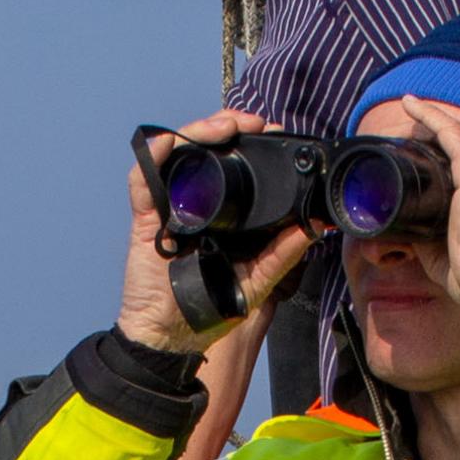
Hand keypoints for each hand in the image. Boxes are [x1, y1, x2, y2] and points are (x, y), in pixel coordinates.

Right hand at [116, 110, 314, 354]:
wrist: (170, 336)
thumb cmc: (209, 311)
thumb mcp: (257, 282)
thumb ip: (284, 254)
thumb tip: (316, 227)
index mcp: (225, 214)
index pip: (235, 166)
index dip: (251, 142)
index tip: (273, 132)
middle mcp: (196, 204)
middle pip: (206, 150)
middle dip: (228, 126)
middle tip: (253, 123)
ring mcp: (169, 208)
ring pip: (179, 154)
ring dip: (199, 131)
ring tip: (224, 127)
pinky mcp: (146, 219)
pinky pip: (143, 179)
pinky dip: (153, 156)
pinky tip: (169, 144)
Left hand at [393, 96, 459, 302]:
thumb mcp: (457, 258)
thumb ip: (435, 243)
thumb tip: (409, 234)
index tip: (441, 148)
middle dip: (447, 129)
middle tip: (417, 122)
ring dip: (435, 118)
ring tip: (410, 108)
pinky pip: (452, 132)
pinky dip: (430, 116)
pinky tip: (411, 104)